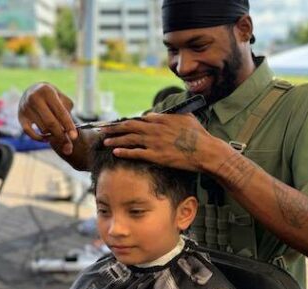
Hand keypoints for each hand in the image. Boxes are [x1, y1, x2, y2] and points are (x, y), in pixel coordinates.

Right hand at [18, 82, 76, 154]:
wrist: (34, 90)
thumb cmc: (53, 97)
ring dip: (52, 135)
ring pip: (42, 129)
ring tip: (58, 133)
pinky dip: (39, 138)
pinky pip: (30, 133)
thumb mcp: (63, 99)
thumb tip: (69, 135)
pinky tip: (46, 138)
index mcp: (48, 91)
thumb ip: (68, 113)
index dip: (68, 125)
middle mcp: (34, 98)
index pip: (61, 112)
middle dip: (61, 136)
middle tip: (69, 146)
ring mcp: (25, 108)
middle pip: (50, 123)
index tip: (74, 137)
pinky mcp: (20, 117)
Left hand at [101, 112, 215, 171]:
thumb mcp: (186, 118)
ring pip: (130, 139)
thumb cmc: (199, 135)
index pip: (139, 119)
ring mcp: (154, 142)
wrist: (206, 151)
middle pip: (129, 126)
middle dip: (114, 127)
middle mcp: (155, 129)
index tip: (117, 123)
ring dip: (116, 139)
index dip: (126, 121)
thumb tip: (161, 114)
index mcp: (162, 119)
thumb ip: (172, 115)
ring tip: (105, 140)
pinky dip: (125, 152)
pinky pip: (136, 153)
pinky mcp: (156, 156)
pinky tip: (116, 152)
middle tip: (102, 128)